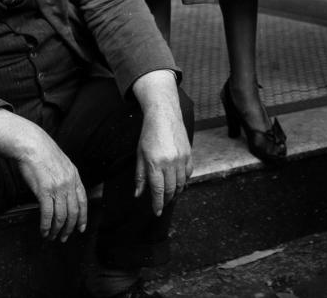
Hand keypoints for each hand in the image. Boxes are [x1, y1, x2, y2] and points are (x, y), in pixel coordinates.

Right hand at [0, 110, 86, 241]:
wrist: (31, 144)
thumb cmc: (43, 153)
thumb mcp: (62, 164)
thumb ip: (65, 178)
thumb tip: (63, 195)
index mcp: (74, 175)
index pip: (83, 200)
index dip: (83, 216)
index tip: (81, 228)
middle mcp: (68, 182)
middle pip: (73, 211)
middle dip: (69, 227)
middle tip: (64, 238)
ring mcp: (57, 187)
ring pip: (61, 216)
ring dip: (57, 230)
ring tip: (52, 237)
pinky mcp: (44, 191)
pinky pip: (47, 214)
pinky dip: (46, 226)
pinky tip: (43, 231)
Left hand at [132, 72, 192, 215]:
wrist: (164, 114)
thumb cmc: (149, 134)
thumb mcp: (140, 154)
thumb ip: (140, 176)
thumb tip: (138, 194)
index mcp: (155, 163)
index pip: (158, 190)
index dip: (157, 204)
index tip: (156, 212)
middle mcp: (169, 162)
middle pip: (170, 189)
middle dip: (166, 200)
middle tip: (162, 205)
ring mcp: (181, 157)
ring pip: (181, 183)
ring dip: (176, 192)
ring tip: (170, 196)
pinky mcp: (188, 153)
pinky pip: (188, 172)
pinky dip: (184, 180)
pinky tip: (179, 182)